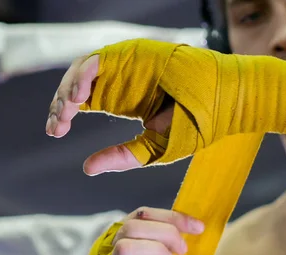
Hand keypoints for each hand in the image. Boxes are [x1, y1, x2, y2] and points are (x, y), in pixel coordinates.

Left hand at [46, 39, 285, 175]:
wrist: (229, 101)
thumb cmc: (200, 125)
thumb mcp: (155, 149)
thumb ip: (123, 156)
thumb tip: (87, 168)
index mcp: (125, 100)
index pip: (85, 102)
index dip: (64, 115)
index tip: (56, 132)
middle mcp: (122, 82)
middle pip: (79, 86)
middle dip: (61, 104)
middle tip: (56, 124)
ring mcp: (128, 67)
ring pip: (84, 70)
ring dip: (69, 87)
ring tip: (66, 110)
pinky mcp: (136, 55)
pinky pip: (101, 59)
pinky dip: (85, 73)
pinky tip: (79, 95)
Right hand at [110, 207, 203, 254]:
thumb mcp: (158, 247)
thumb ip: (167, 235)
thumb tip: (196, 225)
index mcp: (124, 228)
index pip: (144, 213)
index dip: (173, 217)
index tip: (199, 228)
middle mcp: (112, 242)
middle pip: (133, 226)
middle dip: (166, 234)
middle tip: (183, 250)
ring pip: (126, 248)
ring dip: (156, 254)